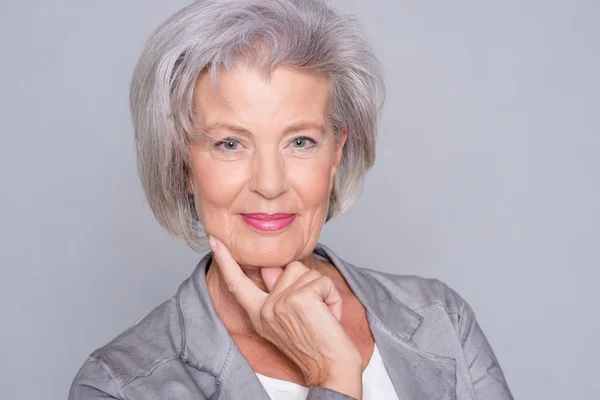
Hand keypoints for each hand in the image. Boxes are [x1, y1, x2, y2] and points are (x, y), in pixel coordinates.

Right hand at [209, 236, 362, 398]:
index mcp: (258, 314)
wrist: (331, 369)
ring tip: (322, 315)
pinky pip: (323, 282)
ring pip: (308, 272)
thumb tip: (271, 269)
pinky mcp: (299, 299)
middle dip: (309, 285)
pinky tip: (330, 316)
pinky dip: (333, 297)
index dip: (225, 260)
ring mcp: (280, 303)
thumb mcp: (287, 319)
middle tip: (314, 313)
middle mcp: (265, 309)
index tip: (214, 240)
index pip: (237, 283)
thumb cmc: (316, 345)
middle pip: (290, 269)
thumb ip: (277, 292)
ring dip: (323, 291)